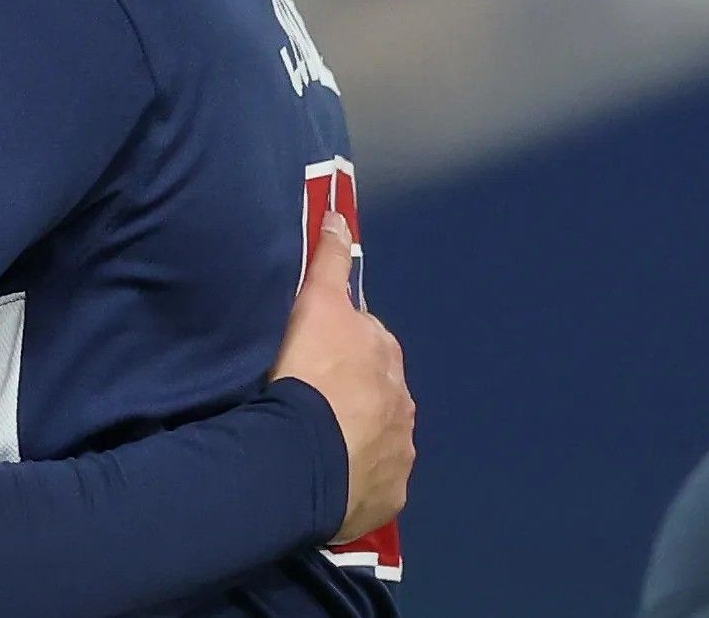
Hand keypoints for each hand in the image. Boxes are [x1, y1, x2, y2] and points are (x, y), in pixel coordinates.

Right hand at [272, 211, 414, 541]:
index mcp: (384, 353)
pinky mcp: (390, 491)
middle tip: (310, 395)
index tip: (312, 349)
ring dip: (355, 432)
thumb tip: (339, 217)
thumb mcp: (316, 307)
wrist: (306, 456)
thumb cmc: (309, 375)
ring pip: (377, 432)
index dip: (338, 339)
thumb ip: (330, 263)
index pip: (364, 336)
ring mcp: (399, 448)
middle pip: (375, 385)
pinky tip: (327, 474)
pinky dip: (355, 473)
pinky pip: (372, 477)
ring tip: (315, 439)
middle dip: (353, 388)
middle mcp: (402, 399)